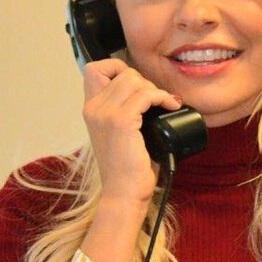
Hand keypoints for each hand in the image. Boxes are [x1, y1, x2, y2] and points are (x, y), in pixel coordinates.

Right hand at [81, 58, 182, 204]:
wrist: (124, 193)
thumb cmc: (128, 168)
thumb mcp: (123, 134)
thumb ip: (127, 113)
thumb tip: (152, 95)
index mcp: (91, 109)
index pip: (95, 69)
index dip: (119, 68)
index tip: (139, 86)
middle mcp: (93, 108)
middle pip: (122, 72)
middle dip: (146, 82)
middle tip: (159, 102)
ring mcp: (105, 114)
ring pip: (134, 80)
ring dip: (155, 89)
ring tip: (165, 104)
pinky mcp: (120, 122)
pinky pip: (145, 94)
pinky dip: (161, 96)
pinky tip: (170, 105)